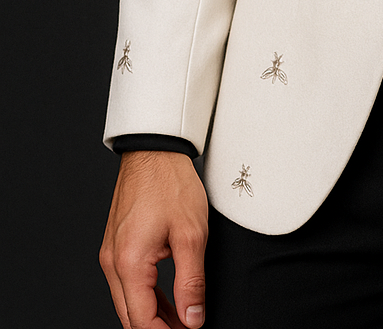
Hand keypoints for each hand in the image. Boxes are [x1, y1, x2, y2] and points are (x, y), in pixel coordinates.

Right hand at [99, 150, 208, 327]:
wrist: (154, 150)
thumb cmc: (170, 182)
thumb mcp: (191, 233)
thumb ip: (191, 282)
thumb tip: (192, 318)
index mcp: (129, 263)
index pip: (142, 321)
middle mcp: (113, 262)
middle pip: (130, 316)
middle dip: (158, 328)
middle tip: (187, 326)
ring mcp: (111, 254)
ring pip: (128, 301)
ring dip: (153, 314)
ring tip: (183, 318)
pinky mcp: (115, 245)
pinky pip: (127, 282)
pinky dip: (146, 295)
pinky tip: (168, 299)